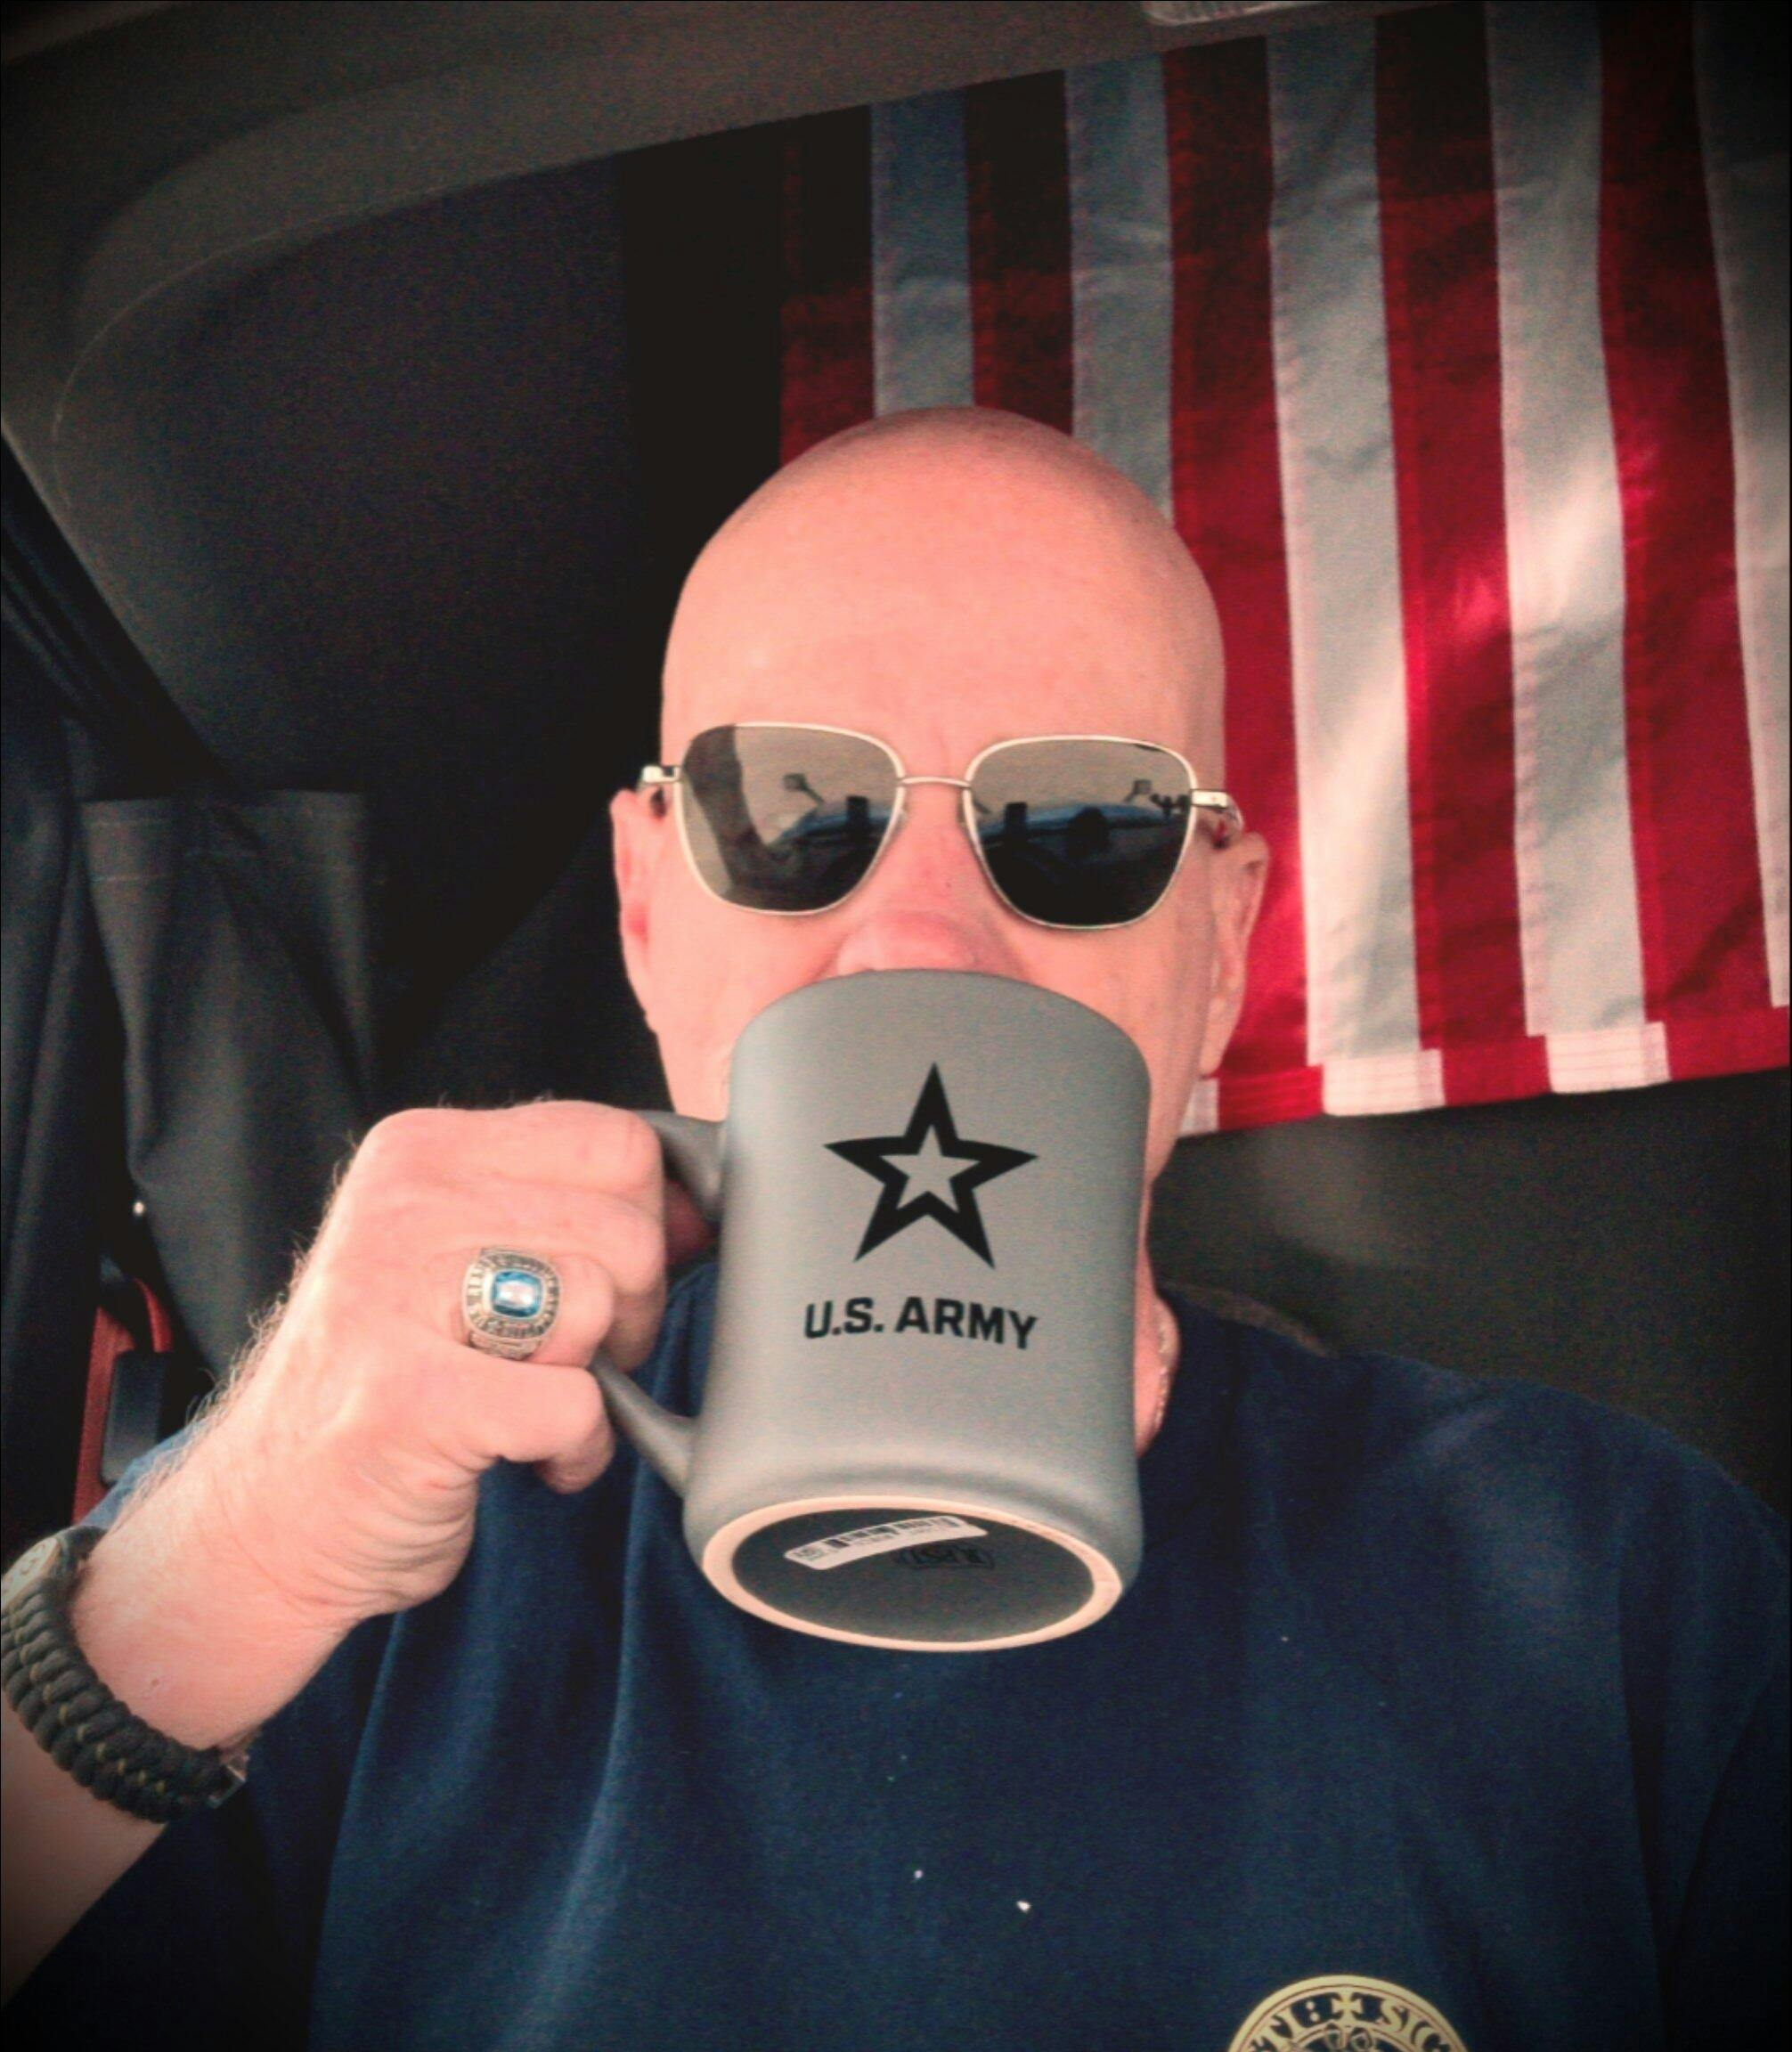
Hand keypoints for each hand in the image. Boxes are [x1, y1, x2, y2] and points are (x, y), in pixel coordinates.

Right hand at [116, 1102, 705, 1642]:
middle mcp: (402, 1204)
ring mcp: (398, 1296)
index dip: (648, 1222)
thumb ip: (569, 1213)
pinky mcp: (414, 1398)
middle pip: (627, 1227)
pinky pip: (579, 1406)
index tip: (615, 1280)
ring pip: (602, 1304)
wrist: (268, 1525)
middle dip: (626, 1311)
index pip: (615, 1139)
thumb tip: (702, 1205)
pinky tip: (519, 1457)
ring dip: (592, 1383)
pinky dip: (574, 1451)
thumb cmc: (387, 1388)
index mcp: (423, 1151)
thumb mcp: (461, 1260)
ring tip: (523, 1405)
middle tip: (562, 1359)